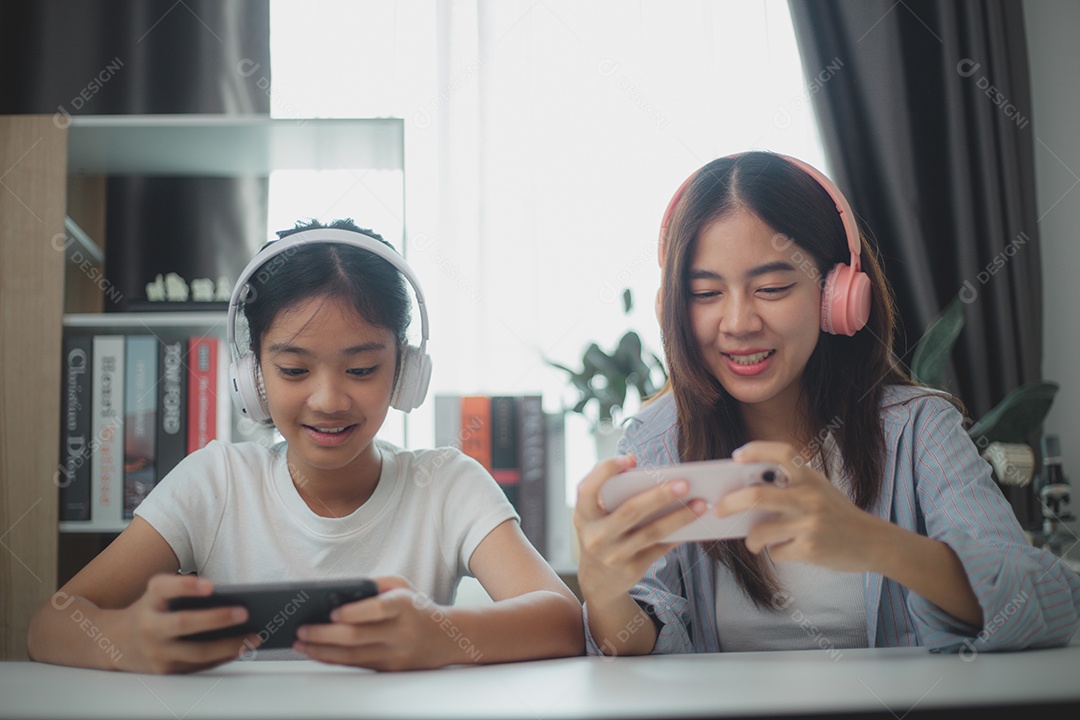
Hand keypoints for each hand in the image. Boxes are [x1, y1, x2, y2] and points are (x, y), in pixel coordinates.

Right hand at [117, 574, 260, 673]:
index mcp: (151, 599)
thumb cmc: (150, 610)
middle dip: (216, 619)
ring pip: (196, 652)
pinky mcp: (165, 671)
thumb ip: (184, 589)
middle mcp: (150, 626)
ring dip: (228, 645)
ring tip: (254, 637)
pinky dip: (222, 658)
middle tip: (244, 613)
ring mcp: (156, 652)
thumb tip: (230, 598)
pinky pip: (198, 665)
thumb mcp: (157, 593)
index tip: (211, 586)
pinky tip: (241, 649)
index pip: (164, 588)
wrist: (115, 642)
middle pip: (183, 624)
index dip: (187, 585)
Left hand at [294, 577, 458, 670]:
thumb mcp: (402, 586)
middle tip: (302, 629)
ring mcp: (394, 654)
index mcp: (404, 606)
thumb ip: (374, 585)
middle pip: (357, 637)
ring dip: (321, 650)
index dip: (353, 613)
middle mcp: (400, 632)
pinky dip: (332, 658)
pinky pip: (355, 665)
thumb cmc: (416, 608)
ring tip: (301, 642)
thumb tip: (338, 593)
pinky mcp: (388, 669)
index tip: (332, 612)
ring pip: (351, 656)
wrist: (445, 638)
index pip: (377, 610)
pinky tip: (316, 652)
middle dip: (324, 635)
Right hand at [573, 456, 706, 608]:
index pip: (587, 489)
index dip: (605, 471)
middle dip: (659, 495)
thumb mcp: (595, 516)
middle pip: (630, 511)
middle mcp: (595, 536)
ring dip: (679, 517)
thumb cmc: (602, 534)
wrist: (597, 582)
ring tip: (700, 504)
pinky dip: (677, 534)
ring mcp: (613, 555)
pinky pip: (660, 548)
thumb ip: (611, 492)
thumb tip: (646, 473)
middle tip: (685, 484)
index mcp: (583, 515)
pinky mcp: (631, 569)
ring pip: (651, 532)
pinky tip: (693, 524)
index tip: (630, 458)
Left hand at [715, 442, 888, 571]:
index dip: (758, 450)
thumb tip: (745, 494)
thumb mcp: (818, 490)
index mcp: (811, 478)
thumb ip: (789, 487)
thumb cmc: (837, 514)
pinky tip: (786, 549)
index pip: (783, 453)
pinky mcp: (810, 549)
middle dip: (731, 503)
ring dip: (751, 539)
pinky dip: (775, 552)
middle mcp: (810, 497)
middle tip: (718, 509)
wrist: (873, 542)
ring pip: (761, 531)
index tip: (737, 456)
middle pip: (757, 496)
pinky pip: (776, 551)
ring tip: (752, 541)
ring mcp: (810, 524)